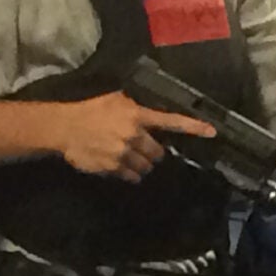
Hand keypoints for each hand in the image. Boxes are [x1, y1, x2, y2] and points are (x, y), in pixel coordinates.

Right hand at [45, 92, 214, 183]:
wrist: (64, 128)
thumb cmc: (89, 110)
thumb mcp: (115, 99)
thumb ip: (135, 106)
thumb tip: (149, 112)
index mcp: (137, 116)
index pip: (170, 121)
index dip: (192, 127)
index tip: (212, 132)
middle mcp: (134, 135)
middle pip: (159, 152)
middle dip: (154, 152)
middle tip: (142, 148)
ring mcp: (124, 154)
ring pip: (146, 166)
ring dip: (142, 163)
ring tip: (129, 156)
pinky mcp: (114, 168)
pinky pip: (132, 176)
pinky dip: (130, 173)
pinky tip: (120, 165)